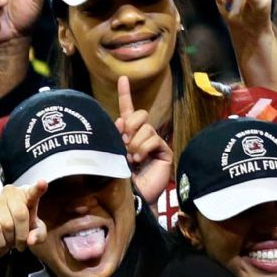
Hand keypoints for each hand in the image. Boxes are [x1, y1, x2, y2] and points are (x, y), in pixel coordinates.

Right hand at [0, 181, 48, 272]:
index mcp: (25, 194)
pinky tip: (0, 241)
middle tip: (21, 244)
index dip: (38, 188)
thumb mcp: (33, 234)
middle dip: (22, 235)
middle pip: (20, 214)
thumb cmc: (17, 230)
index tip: (42, 183)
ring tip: (9, 240)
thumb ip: (38, 235)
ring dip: (10, 239)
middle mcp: (10, 192)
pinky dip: (0, 242)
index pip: (33, 191)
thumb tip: (31, 240)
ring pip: (7, 224)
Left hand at [115, 76, 171, 205]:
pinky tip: (139, 160)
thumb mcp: (111, 154)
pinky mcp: (164, 152)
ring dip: (135, 142)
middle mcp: (142, 136)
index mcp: (128, 134)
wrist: (131, 198)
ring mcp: (154, 143)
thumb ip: (115, 135)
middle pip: (141, 115)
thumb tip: (120, 119)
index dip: (125, 94)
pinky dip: (144, 148)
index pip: (127, 110)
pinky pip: (154, 138)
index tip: (122, 78)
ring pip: (146, 127)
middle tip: (123, 142)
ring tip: (131, 158)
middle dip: (130, 125)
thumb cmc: (118, 179)